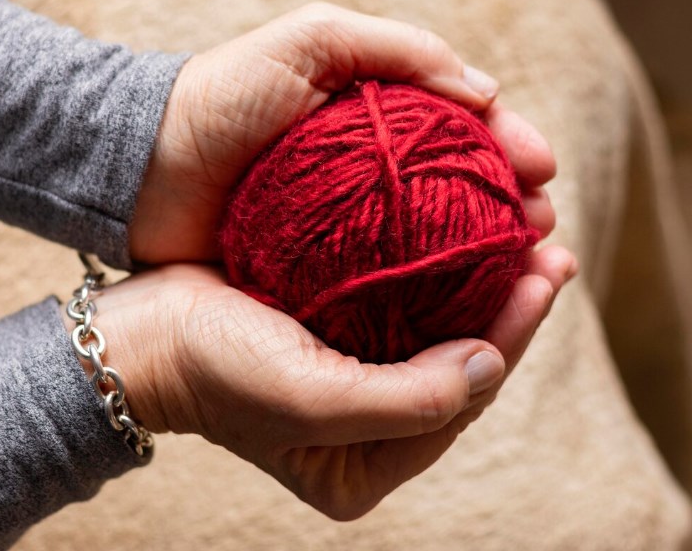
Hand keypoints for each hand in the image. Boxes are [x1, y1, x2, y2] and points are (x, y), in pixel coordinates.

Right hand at [83, 245, 575, 519]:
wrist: (139, 336)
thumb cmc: (216, 372)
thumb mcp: (310, 400)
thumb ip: (407, 401)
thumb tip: (488, 363)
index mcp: (364, 465)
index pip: (462, 401)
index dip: (512, 338)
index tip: (546, 275)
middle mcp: (364, 427)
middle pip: (458, 366)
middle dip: (508, 308)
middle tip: (552, 248)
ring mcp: (350, 378)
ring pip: (434, 329)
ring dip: (479, 282)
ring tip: (526, 231)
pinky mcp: (332, 333)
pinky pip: (399, 302)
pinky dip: (432, 265)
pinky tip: (457, 227)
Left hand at [130, 2, 556, 262]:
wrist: (140, 170)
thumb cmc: (218, 96)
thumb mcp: (308, 42)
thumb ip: (394, 48)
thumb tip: (483, 88)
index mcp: (370, 109)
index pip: (460, 123)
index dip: (508, 142)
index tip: (542, 170)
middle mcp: (366, 166)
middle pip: (457, 184)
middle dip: (508, 203)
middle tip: (543, 229)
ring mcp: (343, 220)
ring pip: (429, 236)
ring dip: (481, 251)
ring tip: (520, 265)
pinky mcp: (315, 268)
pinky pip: (382, 278)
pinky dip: (423, 288)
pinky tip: (457, 301)